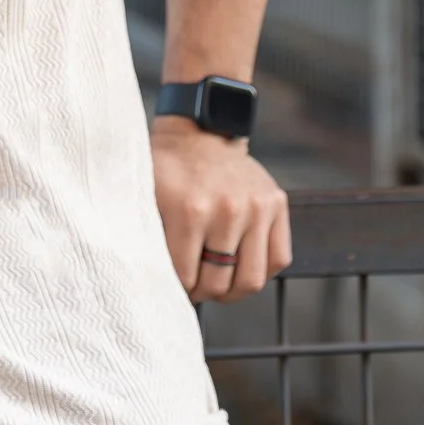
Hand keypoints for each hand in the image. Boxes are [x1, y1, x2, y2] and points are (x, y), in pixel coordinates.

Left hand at [151, 117, 291, 303]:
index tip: (174, 286)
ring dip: (232, 290)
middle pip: (219, 283)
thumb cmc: (169, 169)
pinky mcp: (277, 203)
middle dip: (204, 292)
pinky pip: (278, 259)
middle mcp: (227, 209)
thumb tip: (146, 280)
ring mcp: (257, 206)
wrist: (200, 132)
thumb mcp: (146, 197)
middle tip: (196, 287)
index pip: (185, 278)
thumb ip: (146, 237)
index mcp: (189, 210)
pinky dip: (260, 270)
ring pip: (251, 279)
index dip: (178, 289)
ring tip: (219, 281)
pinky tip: (241, 265)